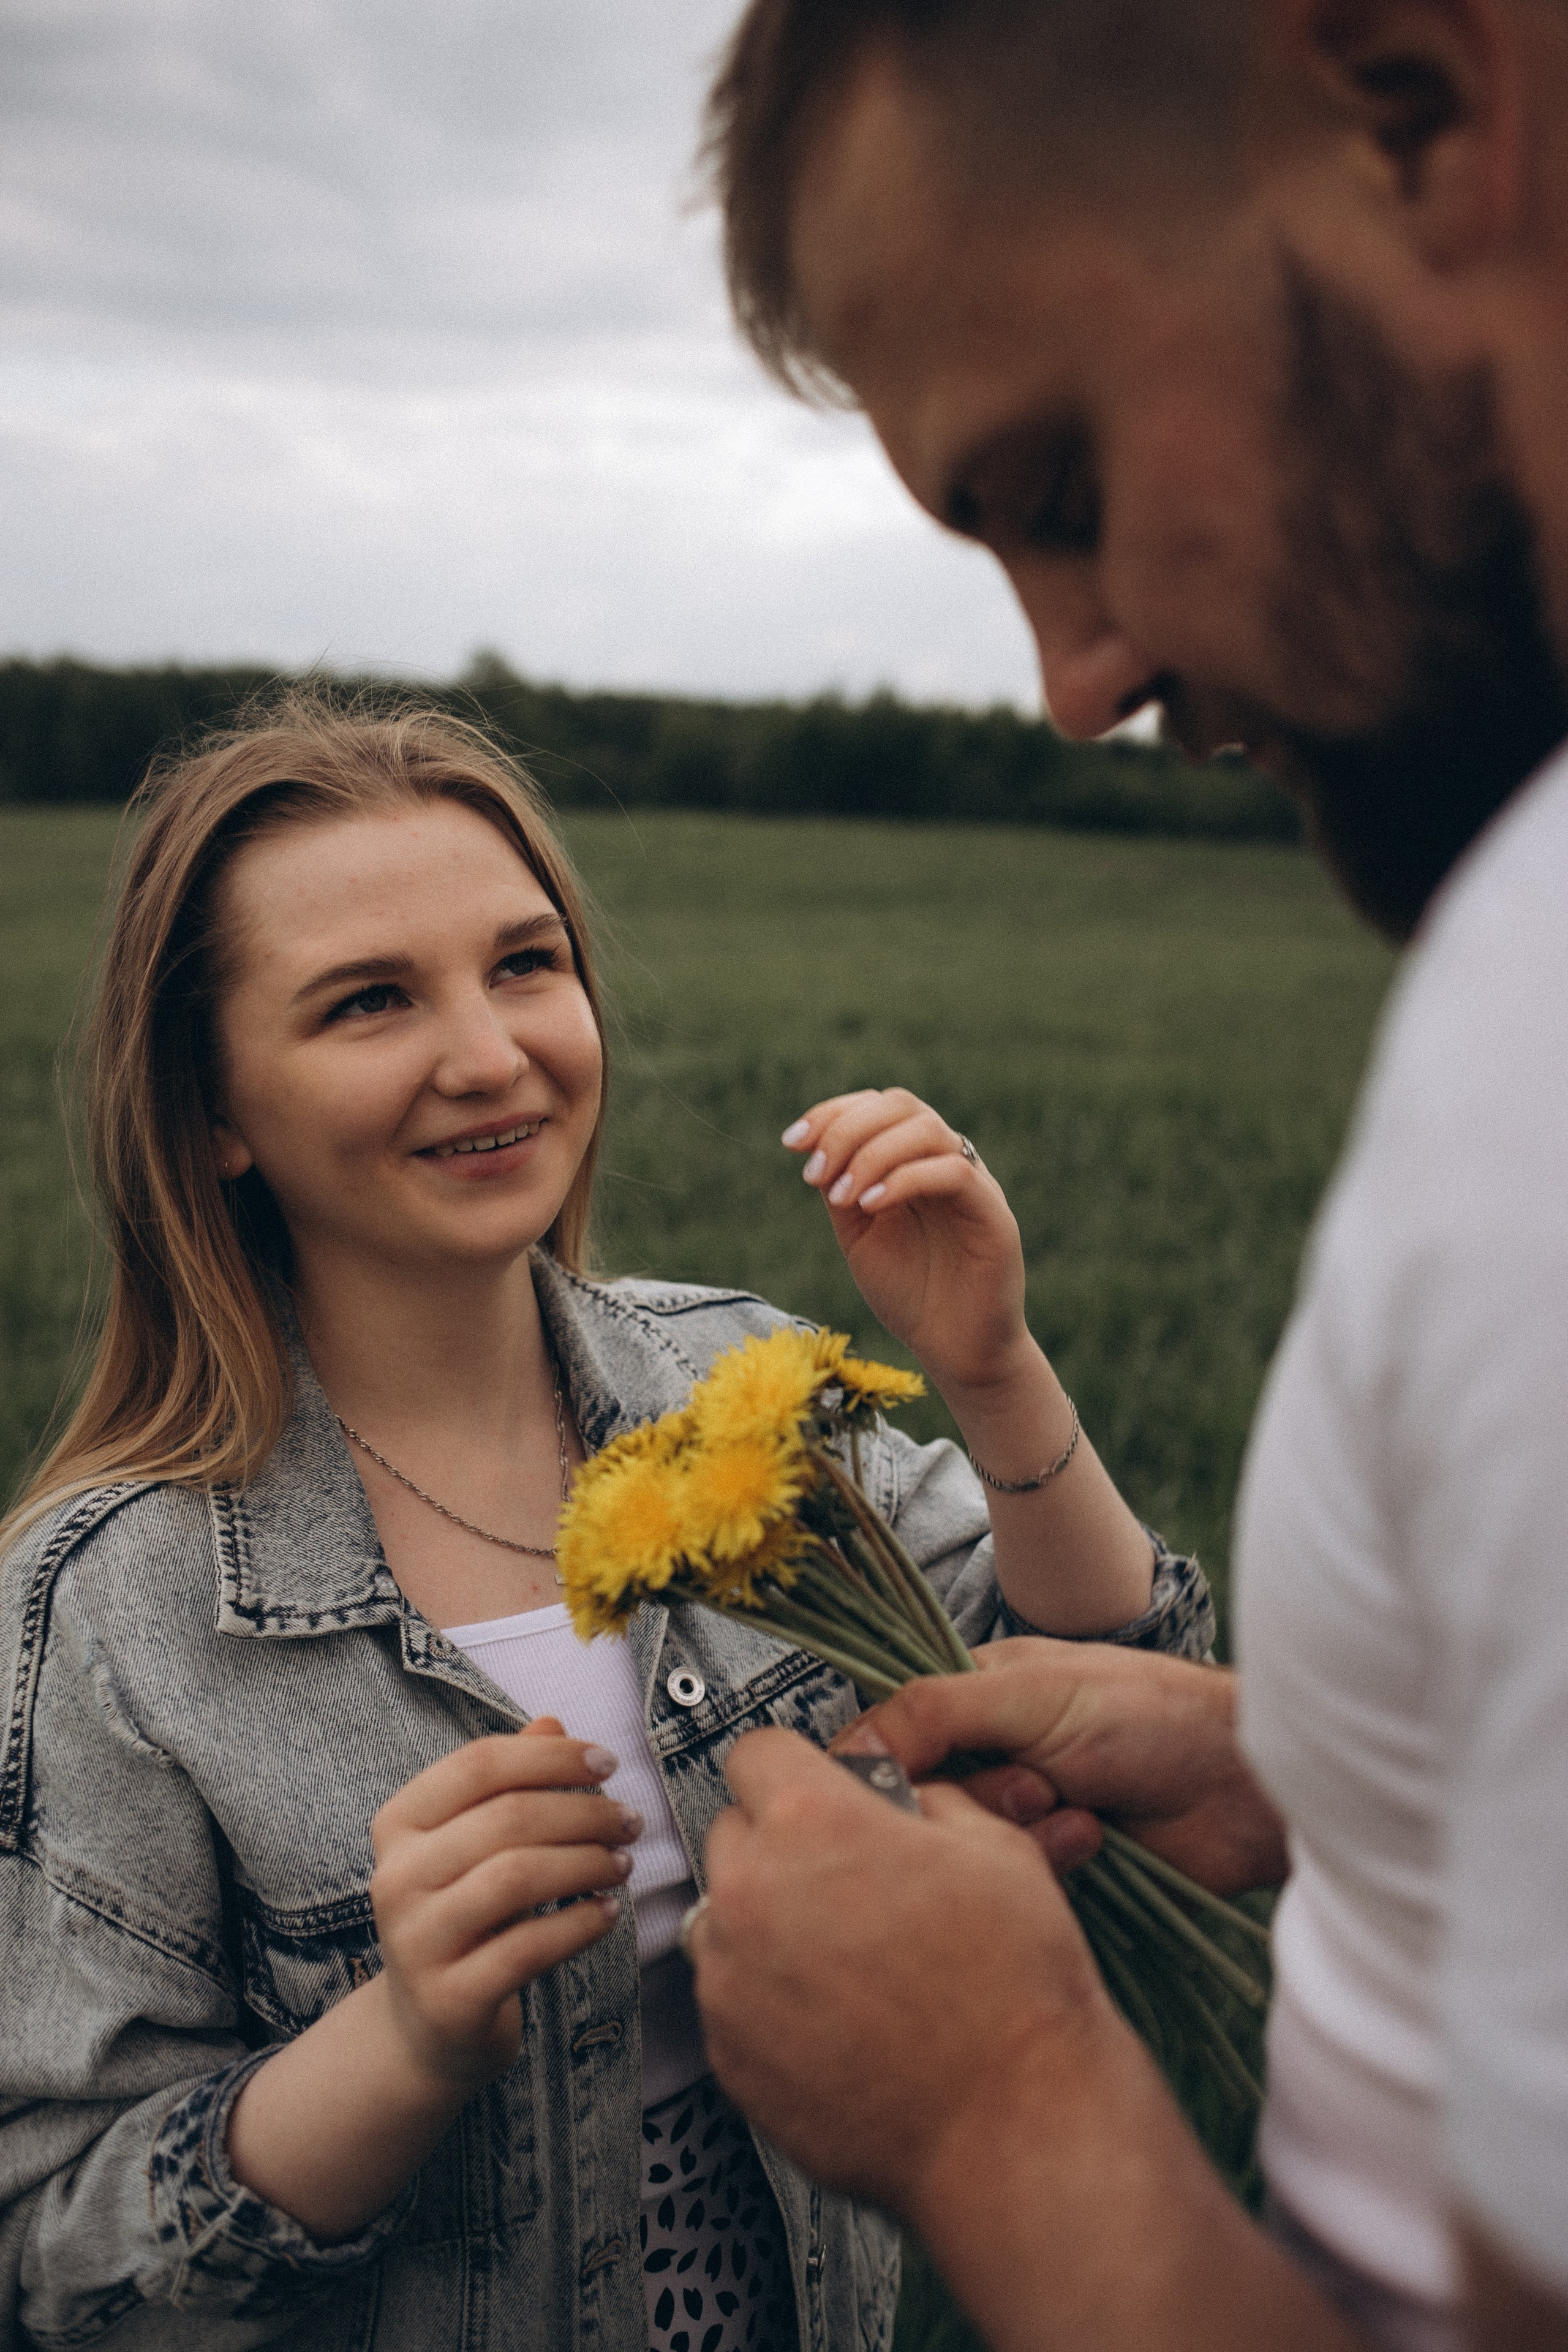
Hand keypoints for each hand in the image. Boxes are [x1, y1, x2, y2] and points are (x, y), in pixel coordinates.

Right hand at [369, 1719, 638, 2089]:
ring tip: (622, 1863)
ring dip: (587, 1863)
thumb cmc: (465, 1914)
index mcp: (398, 1824)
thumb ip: (509, 1783)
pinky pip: (529, 1948)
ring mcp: (417, 1941)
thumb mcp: (476, 1843)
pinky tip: (607, 1913)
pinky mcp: (449, 1997)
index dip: (551, 1756)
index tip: (607, 1763)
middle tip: (630, 1822)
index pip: (479, 1765)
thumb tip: (553, 1722)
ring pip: (518, 1877)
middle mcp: (396, 1878)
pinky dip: (580, 1925)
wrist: (426, 2028)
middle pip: (507, 1818)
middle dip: (584, 1812)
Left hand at [691, 1727, 1124, 2212]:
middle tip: (849, 1884)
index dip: (796, 1770)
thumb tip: (895, 1798)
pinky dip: (771, 2001)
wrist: (1016, 2125)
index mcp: (813, 1822)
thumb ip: (921, 1801)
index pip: (756, 1754)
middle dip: (783, 1848)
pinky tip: (843, 2020)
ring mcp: (731, 1980)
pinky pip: (732, 1999)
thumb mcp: (993, 1846)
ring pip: (726, 1920)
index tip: (816, 1792)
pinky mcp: (729, 2055)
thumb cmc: (1014, 1991)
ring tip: (853, 1962)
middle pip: (734, 1836)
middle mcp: (753, 1893)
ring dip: (771, 1926)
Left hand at [784, 1088, 1027, 1391]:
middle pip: (901, 1105)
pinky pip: (954, 1172)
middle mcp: (946, 1162)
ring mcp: (975, 1183)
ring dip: (871, 1153)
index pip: (878, 1107)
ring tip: (839, 1196)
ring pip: (927, 1129)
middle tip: (812, 1172)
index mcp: (915, 1162)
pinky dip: (905, 1179)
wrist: (957, 1351)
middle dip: (846, 1128)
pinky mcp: (994, 1213)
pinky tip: (870, 1206)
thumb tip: (813, 1147)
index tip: (791, 1142)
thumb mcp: (860, 1236)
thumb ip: (842, 1191)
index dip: (833, 1113)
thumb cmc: (911, 1295)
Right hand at [842, 1642, 1288, 1894]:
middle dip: (975, 1801)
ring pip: (967, 1847)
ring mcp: (1022, 1812)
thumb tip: (847, 1751)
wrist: (1246, 1786)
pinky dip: (1049, 1864)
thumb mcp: (1032, 1694)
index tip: (895, 1792)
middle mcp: (990, 1751)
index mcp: (975, 1691)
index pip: (892, 1734)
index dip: (887, 1767)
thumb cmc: (1148, 1714)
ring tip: (1077, 1813)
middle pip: (926, 1799)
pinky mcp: (1052, 1868)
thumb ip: (936, 1712)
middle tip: (1035, 1788)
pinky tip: (1094, 1842)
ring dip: (1019, 1835)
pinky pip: (1012, 1881)